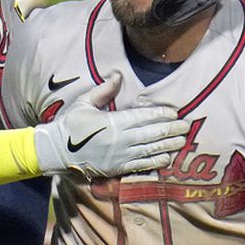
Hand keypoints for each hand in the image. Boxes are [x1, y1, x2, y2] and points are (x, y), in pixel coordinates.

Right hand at [33, 73, 189, 177]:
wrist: (57, 151)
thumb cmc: (70, 124)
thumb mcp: (84, 103)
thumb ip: (103, 90)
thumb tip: (118, 75)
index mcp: (113, 122)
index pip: (143, 117)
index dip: (161, 115)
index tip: (175, 112)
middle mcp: (120, 140)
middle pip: (152, 134)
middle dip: (171, 130)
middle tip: (187, 126)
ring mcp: (120, 156)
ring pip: (150, 150)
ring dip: (169, 145)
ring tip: (183, 142)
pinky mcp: (117, 168)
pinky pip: (141, 166)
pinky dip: (156, 162)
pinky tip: (167, 158)